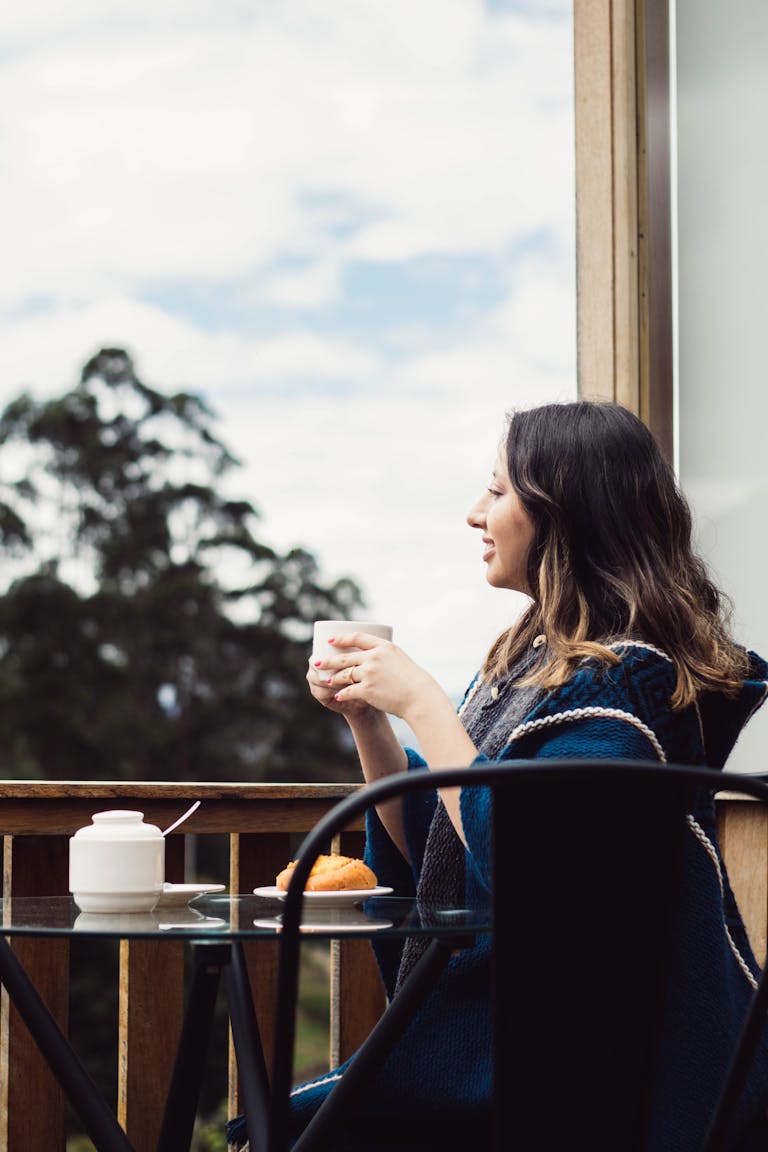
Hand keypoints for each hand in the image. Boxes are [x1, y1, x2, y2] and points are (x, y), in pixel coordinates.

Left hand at [312, 631, 443, 722]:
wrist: (419, 696)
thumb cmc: (412, 680)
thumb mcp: (399, 659)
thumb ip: (384, 655)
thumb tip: (369, 655)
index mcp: (383, 646)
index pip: (357, 637)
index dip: (341, 638)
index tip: (330, 640)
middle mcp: (374, 657)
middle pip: (345, 657)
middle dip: (328, 660)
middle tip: (316, 662)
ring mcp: (369, 673)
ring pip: (344, 675)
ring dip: (333, 678)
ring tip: (327, 681)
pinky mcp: (366, 689)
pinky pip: (348, 691)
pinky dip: (342, 694)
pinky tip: (337, 696)